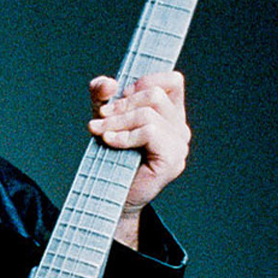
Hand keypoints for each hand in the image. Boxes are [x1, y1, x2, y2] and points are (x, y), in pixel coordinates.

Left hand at [87, 72, 190, 248]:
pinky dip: (125, 135)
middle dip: (122, 103)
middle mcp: (179, 127)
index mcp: (170, 114)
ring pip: (149, 113)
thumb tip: (108, 82)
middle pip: (154, 94)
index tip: (118, 97)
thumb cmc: (109, 156)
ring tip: (98, 131)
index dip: (143, 82)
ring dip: (116, 121)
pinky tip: (109, 142)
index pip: (172, 80)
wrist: (108, 196)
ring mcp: (178, 145)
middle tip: (100, 116)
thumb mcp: (103, 117)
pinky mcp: (172, 160)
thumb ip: (102, 96)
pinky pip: (150, 132)